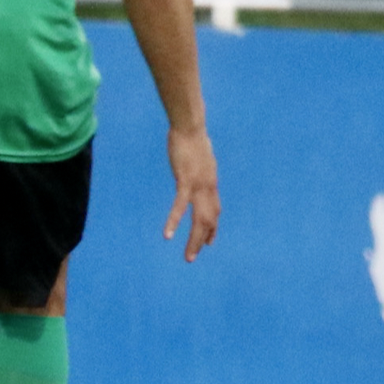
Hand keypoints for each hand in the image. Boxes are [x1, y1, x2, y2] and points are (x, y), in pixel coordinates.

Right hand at [165, 124, 220, 261]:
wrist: (190, 126)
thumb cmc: (192, 139)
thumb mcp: (200, 159)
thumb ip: (199, 168)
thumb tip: (196, 168)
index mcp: (210, 183)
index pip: (215, 211)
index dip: (212, 228)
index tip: (209, 242)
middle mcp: (208, 187)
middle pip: (209, 220)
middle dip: (202, 240)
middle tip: (192, 257)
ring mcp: (198, 185)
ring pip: (199, 219)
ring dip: (194, 240)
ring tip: (188, 257)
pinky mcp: (186, 180)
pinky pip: (180, 205)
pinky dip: (175, 221)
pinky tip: (168, 234)